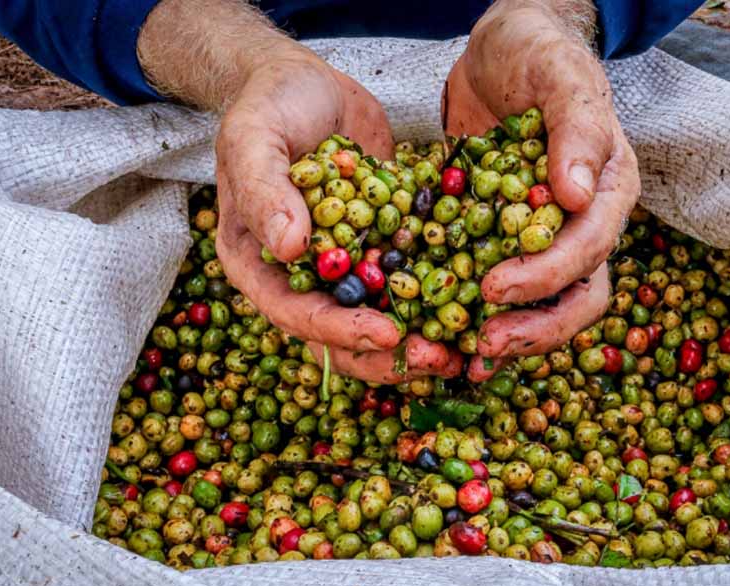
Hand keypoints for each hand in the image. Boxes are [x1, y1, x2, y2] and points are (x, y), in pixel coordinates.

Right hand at [214, 50, 466, 382]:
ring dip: (417, 341)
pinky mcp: (380, 247)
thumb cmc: (269, 105)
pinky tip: (475, 307)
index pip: (295, 313)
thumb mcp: (255, 137)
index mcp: (258, 263)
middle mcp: (300, 276)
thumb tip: (289, 249)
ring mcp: (344, 265)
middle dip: (388, 355)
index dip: (340, 332)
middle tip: (437, 358)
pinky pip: (407, 282)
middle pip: (340, 336)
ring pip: (378, 319)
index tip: (388, 335)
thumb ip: (264, 190)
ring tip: (459, 352)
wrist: (307, 83)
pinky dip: (436, 299)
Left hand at [444, 0, 639, 375]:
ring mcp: (548, 237)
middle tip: (485, 344)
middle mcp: (584, 222)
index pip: (589, 248)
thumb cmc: (536, 53)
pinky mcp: (509, 240)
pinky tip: (449, 334)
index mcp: (607, 189)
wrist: (502, 50)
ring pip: (546, 305)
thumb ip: (576, 128)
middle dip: (535, 327)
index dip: (545, 276)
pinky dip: (481, 315)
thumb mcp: (557, 76)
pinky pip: (505, 288)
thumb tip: (575, 194)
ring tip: (470, 358)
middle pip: (577, 295)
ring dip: (512, 336)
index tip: (494, 287)